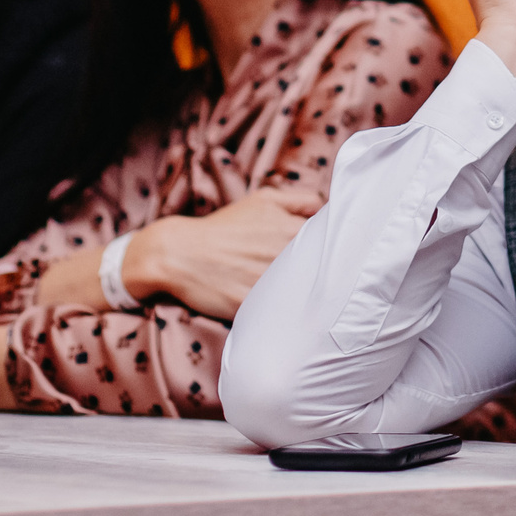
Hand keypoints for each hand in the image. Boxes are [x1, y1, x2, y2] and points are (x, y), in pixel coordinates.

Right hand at [121, 188, 322, 320]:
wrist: (180, 254)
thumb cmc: (224, 227)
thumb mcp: (264, 200)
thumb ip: (302, 200)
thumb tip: (329, 210)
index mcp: (294, 230)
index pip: (335, 245)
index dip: (336, 253)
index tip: (331, 258)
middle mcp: (286, 257)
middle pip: (326, 272)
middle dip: (325, 275)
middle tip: (320, 280)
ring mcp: (270, 283)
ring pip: (305, 295)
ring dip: (308, 296)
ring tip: (303, 298)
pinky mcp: (254, 307)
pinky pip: (282, 315)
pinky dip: (286, 314)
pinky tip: (285, 314)